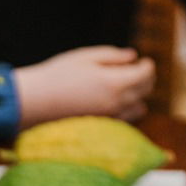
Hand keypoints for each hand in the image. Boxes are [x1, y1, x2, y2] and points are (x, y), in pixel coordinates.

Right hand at [14, 46, 155, 127]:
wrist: (37, 102)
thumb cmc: (59, 75)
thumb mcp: (87, 57)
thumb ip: (113, 56)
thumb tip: (132, 57)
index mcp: (115, 82)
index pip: (146, 74)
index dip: (148, 65)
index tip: (143, 60)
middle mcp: (117, 103)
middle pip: (145, 91)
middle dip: (146, 79)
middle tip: (138, 71)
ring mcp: (109, 118)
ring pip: (138, 109)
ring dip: (138, 97)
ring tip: (127, 87)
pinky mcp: (100, 128)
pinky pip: (124, 120)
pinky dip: (127, 110)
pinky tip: (116, 102)